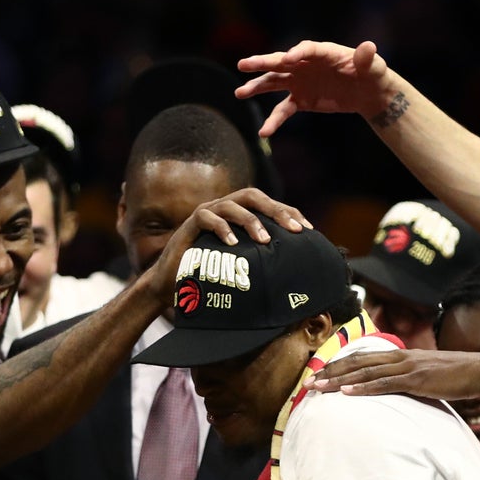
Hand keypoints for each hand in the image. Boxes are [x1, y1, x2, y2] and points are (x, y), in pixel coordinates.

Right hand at [147, 188, 314, 296]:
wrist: (171, 283)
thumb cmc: (209, 274)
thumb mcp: (240, 266)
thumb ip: (260, 261)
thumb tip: (294, 274)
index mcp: (239, 214)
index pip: (269, 205)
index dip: (289, 212)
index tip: (307, 229)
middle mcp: (224, 208)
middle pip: (254, 196)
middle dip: (276, 210)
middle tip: (293, 229)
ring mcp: (207, 213)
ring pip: (232, 204)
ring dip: (251, 220)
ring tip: (264, 239)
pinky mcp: (190, 224)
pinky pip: (207, 218)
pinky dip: (222, 228)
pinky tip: (233, 243)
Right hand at [236, 40, 400, 136]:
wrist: (368, 92)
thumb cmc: (372, 74)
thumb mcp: (373, 66)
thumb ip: (367, 58)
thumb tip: (369, 48)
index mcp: (322, 52)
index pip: (305, 50)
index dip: (295, 53)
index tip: (285, 60)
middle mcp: (305, 64)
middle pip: (280, 62)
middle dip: (263, 63)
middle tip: (243, 64)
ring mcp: (300, 81)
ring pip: (274, 83)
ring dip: (256, 87)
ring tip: (239, 93)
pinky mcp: (300, 100)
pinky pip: (283, 110)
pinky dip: (273, 120)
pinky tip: (263, 132)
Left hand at [307, 348, 479, 400]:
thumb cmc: (456, 376)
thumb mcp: (427, 376)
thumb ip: (408, 380)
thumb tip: (395, 389)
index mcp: (401, 356)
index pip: (362, 359)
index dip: (339, 366)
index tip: (319, 374)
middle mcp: (400, 357)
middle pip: (357, 363)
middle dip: (330, 373)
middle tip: (306, 384)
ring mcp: (407, 368)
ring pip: (365, 373)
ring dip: (339, 381)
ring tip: (318, 389)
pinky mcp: (416, 381)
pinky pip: (385, 385)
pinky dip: (364, 388)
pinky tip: (348, 393)